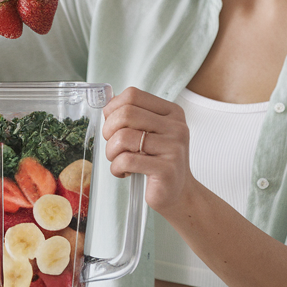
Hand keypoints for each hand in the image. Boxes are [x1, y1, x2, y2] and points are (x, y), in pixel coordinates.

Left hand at [101, 87, 196, 214]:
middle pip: (126, 114)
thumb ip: (134, 118)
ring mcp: (173, 148)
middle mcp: (176, 127)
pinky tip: (124, 172)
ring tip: (118, 160)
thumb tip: (107, 107)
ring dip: (111, 151)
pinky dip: (116, 168)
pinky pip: (127, 160)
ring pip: (123, 137)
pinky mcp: (166, 169)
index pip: (133, 95)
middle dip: (109, 131)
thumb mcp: (151, 133)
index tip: (112, 124)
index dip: (113, 108)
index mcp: (171, 112)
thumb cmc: (159, 162)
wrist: (178, 192)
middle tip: (113, 145)